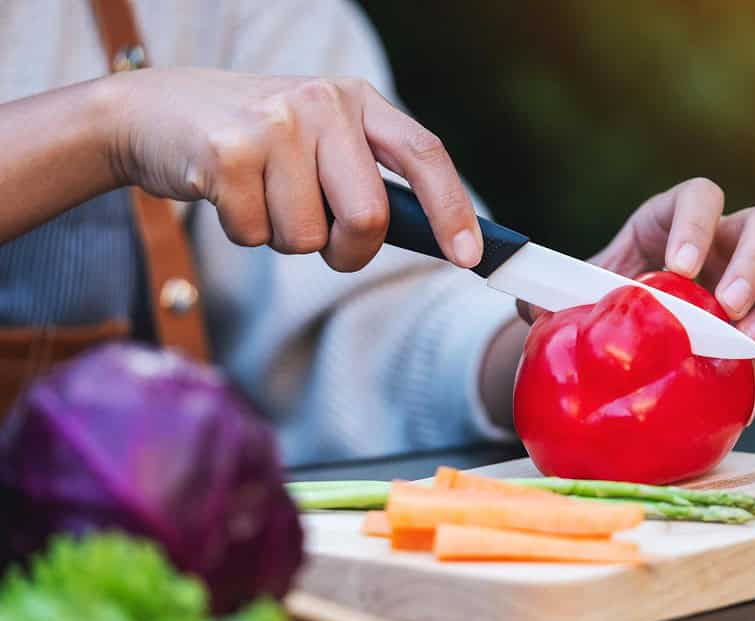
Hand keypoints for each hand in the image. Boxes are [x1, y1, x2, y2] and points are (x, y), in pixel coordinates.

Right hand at [105, 67, 482, 270]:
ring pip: (309, 237)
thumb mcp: (318, 139)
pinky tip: (227, 193)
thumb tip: (434, 237)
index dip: (453, 209)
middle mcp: (321, 102)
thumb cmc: (254, 141)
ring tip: (259, 193)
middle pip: (368, 218)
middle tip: (320, 236)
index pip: (425, 153)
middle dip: (347, 250)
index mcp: (356, 100)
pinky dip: (243, 232)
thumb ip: (367, 177)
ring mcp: (274, 123)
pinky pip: (257, 236)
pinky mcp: (227, 152)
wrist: (154, 112)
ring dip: (284, 236)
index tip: (469, 257)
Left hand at [520, 178, 754, 418]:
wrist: (613, 343)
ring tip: (751, 340)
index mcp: (674, 221)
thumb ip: (551, 293)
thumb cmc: (595, 304)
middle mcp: (724, 244)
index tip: (681, 265)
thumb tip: (528, 298)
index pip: (699, 198)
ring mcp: (751, 286)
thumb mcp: (570, 294)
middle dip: (753, 261)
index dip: (697, 223)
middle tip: (727, 303)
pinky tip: (744, 391)